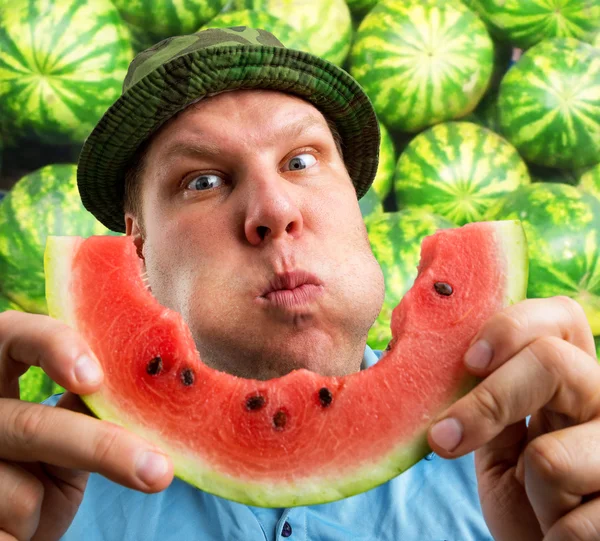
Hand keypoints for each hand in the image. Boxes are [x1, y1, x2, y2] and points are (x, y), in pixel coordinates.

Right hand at [0, 311, 172, 540]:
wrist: (7, 531)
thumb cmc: (36, 471)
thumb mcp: (60, 430)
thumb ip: (85, 403)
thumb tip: (148, 378)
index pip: (13, 335)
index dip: (53, 346)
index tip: (95, 379)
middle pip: (30, 423)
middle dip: (100, 448)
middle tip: (159, 470)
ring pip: (21, 488)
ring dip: (42, 504)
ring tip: (32, 509)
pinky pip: (5, 527)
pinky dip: (23, 533)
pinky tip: (16, 533)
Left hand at [426, 296, 599, 540]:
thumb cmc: (526, 497)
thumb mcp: (498, 443)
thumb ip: (483, 402)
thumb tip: (430, 361)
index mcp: (573, 381)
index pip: (560, 316)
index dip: (513, 327)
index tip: (471, 361)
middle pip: (553, 362)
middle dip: (488, 403)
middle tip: (444, 440)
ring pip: (553, 455)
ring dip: (533, 490)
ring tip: (546, 505)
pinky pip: (577, 525)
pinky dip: (555, 536)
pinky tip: (562, 533)